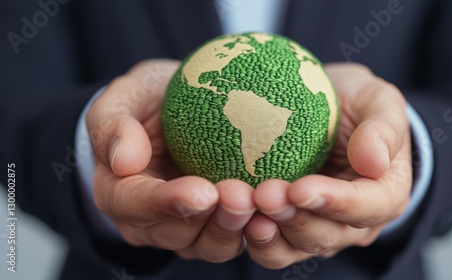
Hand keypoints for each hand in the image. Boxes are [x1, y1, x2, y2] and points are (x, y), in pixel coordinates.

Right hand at [87, 59, 255, 261]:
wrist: (173, 111)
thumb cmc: (147, 103)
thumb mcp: (124, 97)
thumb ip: (111, 124)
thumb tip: (123, 161)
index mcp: (118, 193)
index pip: (135, 205)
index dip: (167, 203)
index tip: (202, 191)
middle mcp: (149, 221)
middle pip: (177, 234)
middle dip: (211, 221)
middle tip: (243, 196)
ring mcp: (184, 228)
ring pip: (209, 244)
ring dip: (236, 227)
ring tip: (262, 201)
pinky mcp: (215, 225)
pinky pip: (236, 236)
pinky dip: (256, 226)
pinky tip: (277, 204)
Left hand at [244, 63, 412, 268]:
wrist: (330, 111)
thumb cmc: (357, 105)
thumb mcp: (379, 101)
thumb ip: (383, 128)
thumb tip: (374, 162)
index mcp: (384, 194)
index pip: (367, 207)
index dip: (334, 203)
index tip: (301, 188)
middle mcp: (352, 221)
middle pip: (325, 234)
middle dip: (293, 218)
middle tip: (264, 194)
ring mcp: (319, 228)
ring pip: (294, 247)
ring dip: (268, 232)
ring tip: (244, 208)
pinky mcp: (288, 229)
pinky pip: (271, 245)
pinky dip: (252, 236)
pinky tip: (233, 214)